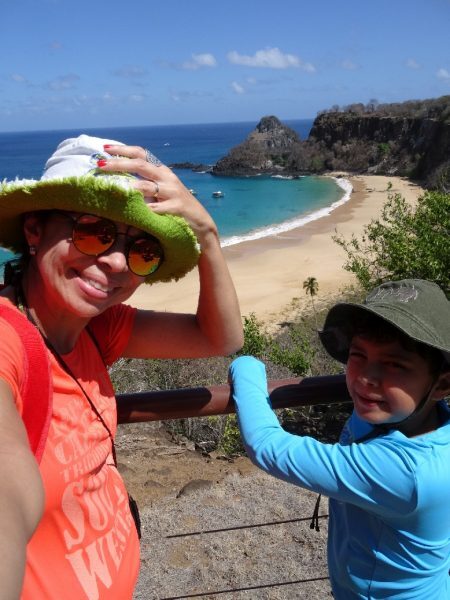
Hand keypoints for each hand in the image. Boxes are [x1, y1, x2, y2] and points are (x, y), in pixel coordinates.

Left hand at [98, 144, 217, 243]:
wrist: (201, 223)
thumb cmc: (176, 207)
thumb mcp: (162, 191)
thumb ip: (145, 183)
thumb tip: (118, 179)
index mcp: (161, 171)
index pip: (141, 153)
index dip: (123, 150)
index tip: (105, 148)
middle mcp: (167, 178)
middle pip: (140, 165)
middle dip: (118, 164)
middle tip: (100, 165)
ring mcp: (173, 193)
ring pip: (147, 186)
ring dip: (129, 187)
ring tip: (113, 188)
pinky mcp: (177, 208)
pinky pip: (157, 208)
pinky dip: (145, 209)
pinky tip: (134, 212)